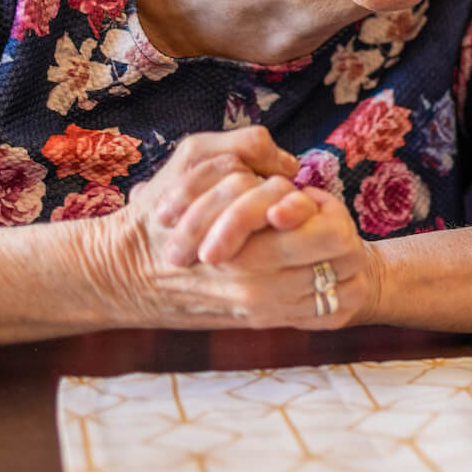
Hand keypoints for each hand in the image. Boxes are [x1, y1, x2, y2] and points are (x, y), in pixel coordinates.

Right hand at [91, 128, 375, 330]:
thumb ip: (248, 146)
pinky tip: (305, 266)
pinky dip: (328, 286)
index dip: (325, 206)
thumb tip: (291, 164)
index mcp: (250, 248)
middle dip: (337, 228)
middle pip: (346, 258)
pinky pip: (327, 311)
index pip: (333, 233)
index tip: (299, 198)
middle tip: (310, 217)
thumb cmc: (159, 212)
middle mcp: (263, 290)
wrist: (125, 277)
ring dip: (335, 258)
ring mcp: (267, 313)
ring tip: (304, 239)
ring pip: (341, 285)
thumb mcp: (194, 156)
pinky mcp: (266, 324)